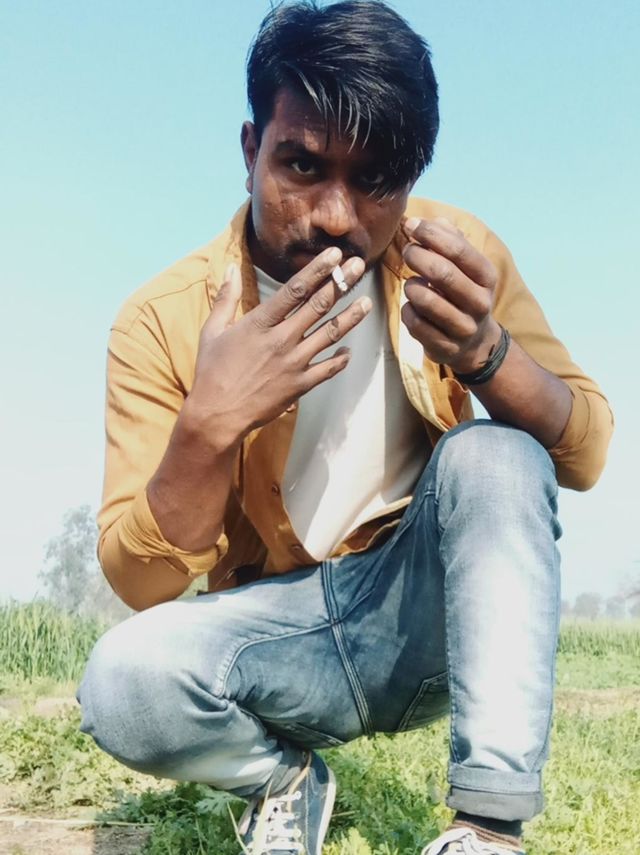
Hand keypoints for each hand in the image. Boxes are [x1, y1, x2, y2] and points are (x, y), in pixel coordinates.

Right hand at [185, 248, 368, 449]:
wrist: (217, 415)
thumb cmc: (211, 371)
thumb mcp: (213, 330)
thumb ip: (226, 297)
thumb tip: (232, 267)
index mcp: (260, 323)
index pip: (295, 290)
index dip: (317, 270)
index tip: (334, 254)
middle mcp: (281, 340)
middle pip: (318, 306)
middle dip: (341, 283)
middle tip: (359, 265)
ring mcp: (294, 363)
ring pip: (329, 334)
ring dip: (350, 317)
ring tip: (367, 302)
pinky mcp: (300, 385)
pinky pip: (327, 370)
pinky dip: (341, 360)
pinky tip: (349, 350)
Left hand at [401, 217, 500, 373]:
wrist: (476, 342)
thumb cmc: (464, 293)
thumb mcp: (466, 266)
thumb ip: (450, 240)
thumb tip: (430, 220)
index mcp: (487, 277)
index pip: (459, 250)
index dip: (431, 234)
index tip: (412, 226)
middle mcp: (479, 303)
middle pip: (442, 273)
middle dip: (417, 257)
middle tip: (408, 252)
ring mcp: (463, 328)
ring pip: (424, 300)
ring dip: (411, 286)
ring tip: (413, 284)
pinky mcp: (444, 347)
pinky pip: (414, 322)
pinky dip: (407, 310)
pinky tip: (414, 307)